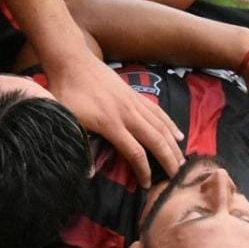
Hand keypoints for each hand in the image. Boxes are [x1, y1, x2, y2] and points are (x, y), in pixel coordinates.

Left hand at [44, 51, 184, 187]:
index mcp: (111, 123)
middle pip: (155, 140)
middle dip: (168, 160)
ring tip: (182, 161)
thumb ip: (79, 145)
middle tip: (177, 178)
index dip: (143, 171)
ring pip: (160, 126)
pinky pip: (157, 112)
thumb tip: (87, 174)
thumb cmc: (66, 92)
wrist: (72, 61)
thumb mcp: (67, 120)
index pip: (135, 152)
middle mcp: (127, 114)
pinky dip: (170, 124)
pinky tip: (178, 134)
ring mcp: (133, 102)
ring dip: (173, 145)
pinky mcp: (134, 94)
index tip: (147, 185)